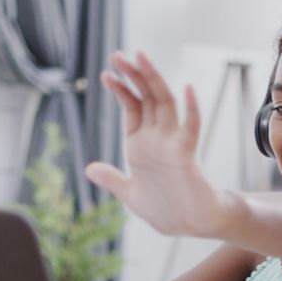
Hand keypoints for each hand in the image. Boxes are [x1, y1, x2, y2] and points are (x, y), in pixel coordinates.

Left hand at [86, 51, 229, 237]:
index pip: (132, 108)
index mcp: (141, 145)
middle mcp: (157, 138)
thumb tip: (89, 169)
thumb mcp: (130, 194)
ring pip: (165, 103)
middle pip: (146, 98)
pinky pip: (191, 127)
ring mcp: (172, 143)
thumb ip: (112, 180)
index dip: (121, 90)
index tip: (107, 74)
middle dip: (133, 75)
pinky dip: (192, 108)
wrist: (192, 226)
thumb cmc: (166, 210)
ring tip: (141, 57)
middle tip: (118, 54)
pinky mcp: (188, 154)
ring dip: (153, 80)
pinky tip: (187, 89)